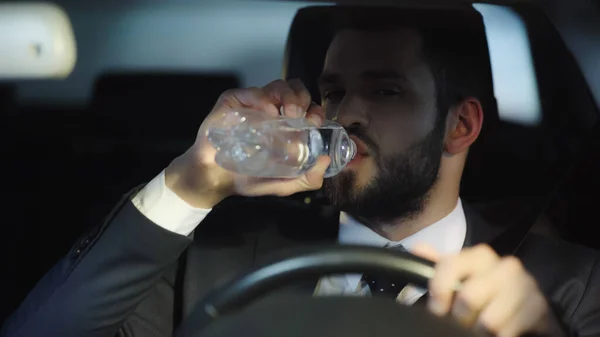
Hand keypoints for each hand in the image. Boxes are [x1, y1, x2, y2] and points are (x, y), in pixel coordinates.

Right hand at [165, 79, 329, 207]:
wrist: (216, 180)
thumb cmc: (248, 179)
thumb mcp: (284, 184)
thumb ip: (308, 178)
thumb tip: (327, 162)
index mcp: (286, 124)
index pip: (307, 105)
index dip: (315, 108)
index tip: (315, 121)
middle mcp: (271, 110)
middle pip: (295, 89)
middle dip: (304, 98)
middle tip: (301, 116)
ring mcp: (252, 104)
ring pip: (278, 85)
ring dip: (288, 95)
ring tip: (289, 113)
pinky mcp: (233, 101)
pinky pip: (251, 91)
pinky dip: (263, 98)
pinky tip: (267, 113)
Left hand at [413, 244, 564, 336]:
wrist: (523, 308)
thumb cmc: (484, 292)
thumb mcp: (458, 278)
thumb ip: (437, 265)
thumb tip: (419, 248)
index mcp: (480, 256)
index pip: (450, 265)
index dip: (438, 290)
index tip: (436, 309)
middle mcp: (505, 266)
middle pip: (469, 297)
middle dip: (459, 317)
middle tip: (460, 323)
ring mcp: (525, 286)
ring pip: (488, 321)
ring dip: (478, 331)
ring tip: (477, 329)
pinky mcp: (538, 307)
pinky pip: (507, 332)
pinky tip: (496, 333)